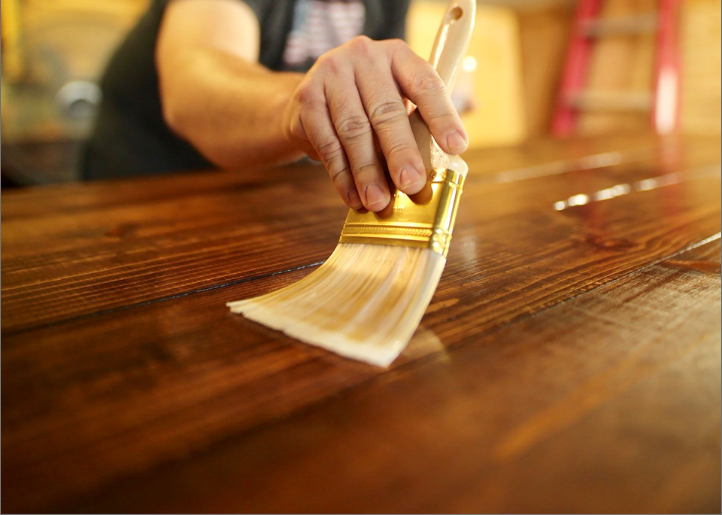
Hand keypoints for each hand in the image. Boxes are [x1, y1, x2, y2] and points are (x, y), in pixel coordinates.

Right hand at [282, 36, 467, 211]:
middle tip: (412, 185)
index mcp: (398, 55)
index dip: (442, 116)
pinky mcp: (306, 98)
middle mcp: (364, 56)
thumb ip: (417, 126)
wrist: (310, 100)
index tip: (456, 146)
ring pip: (354, 130)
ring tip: (379, 201)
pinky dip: (341, 176)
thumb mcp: (395, 102)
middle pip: (386, 111)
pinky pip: (327, 143)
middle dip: (401, 153)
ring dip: (367, 172)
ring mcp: (331, 74)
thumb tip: (441, 169)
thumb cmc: (366, 106)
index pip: (425, 83)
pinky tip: (353, 197)